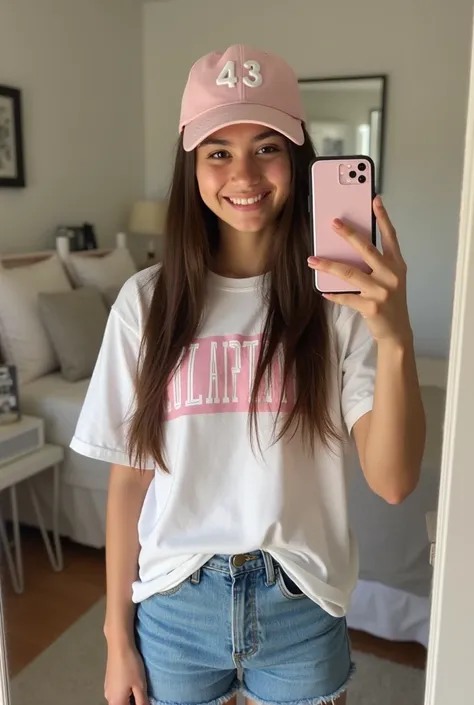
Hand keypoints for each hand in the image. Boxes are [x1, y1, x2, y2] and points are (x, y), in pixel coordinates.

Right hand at [104, 643, 148, 704]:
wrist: (119, 645)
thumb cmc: (131, 666)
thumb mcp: (140, 686)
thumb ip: (142, 702)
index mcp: (116, 702)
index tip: (144, 699)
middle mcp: (109, 698)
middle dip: (133, 702)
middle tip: (143, 694)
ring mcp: (107, 689)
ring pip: (120, 699)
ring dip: (129, 697)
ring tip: (138, 687)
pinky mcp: (108, 681)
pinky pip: (117, 692)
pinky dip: (125, 691)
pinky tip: (132, 681)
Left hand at [307, 196, 411, 344]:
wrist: (396, 331)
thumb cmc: (389, 301)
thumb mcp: (389, 279)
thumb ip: (376, 264)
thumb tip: (348, 247)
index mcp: (397, 265)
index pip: (390, 236)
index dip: (383, 217)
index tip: (374, 199)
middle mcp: (391, 275)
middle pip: (367, 250)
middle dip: (349, 234)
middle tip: (333, 223)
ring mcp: (382, 291)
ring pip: (350, 273)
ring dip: (328, 265)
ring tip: (312, 260)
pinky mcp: (371, 307)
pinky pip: (346, 297)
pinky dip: (333, 294)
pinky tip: (322, 291)